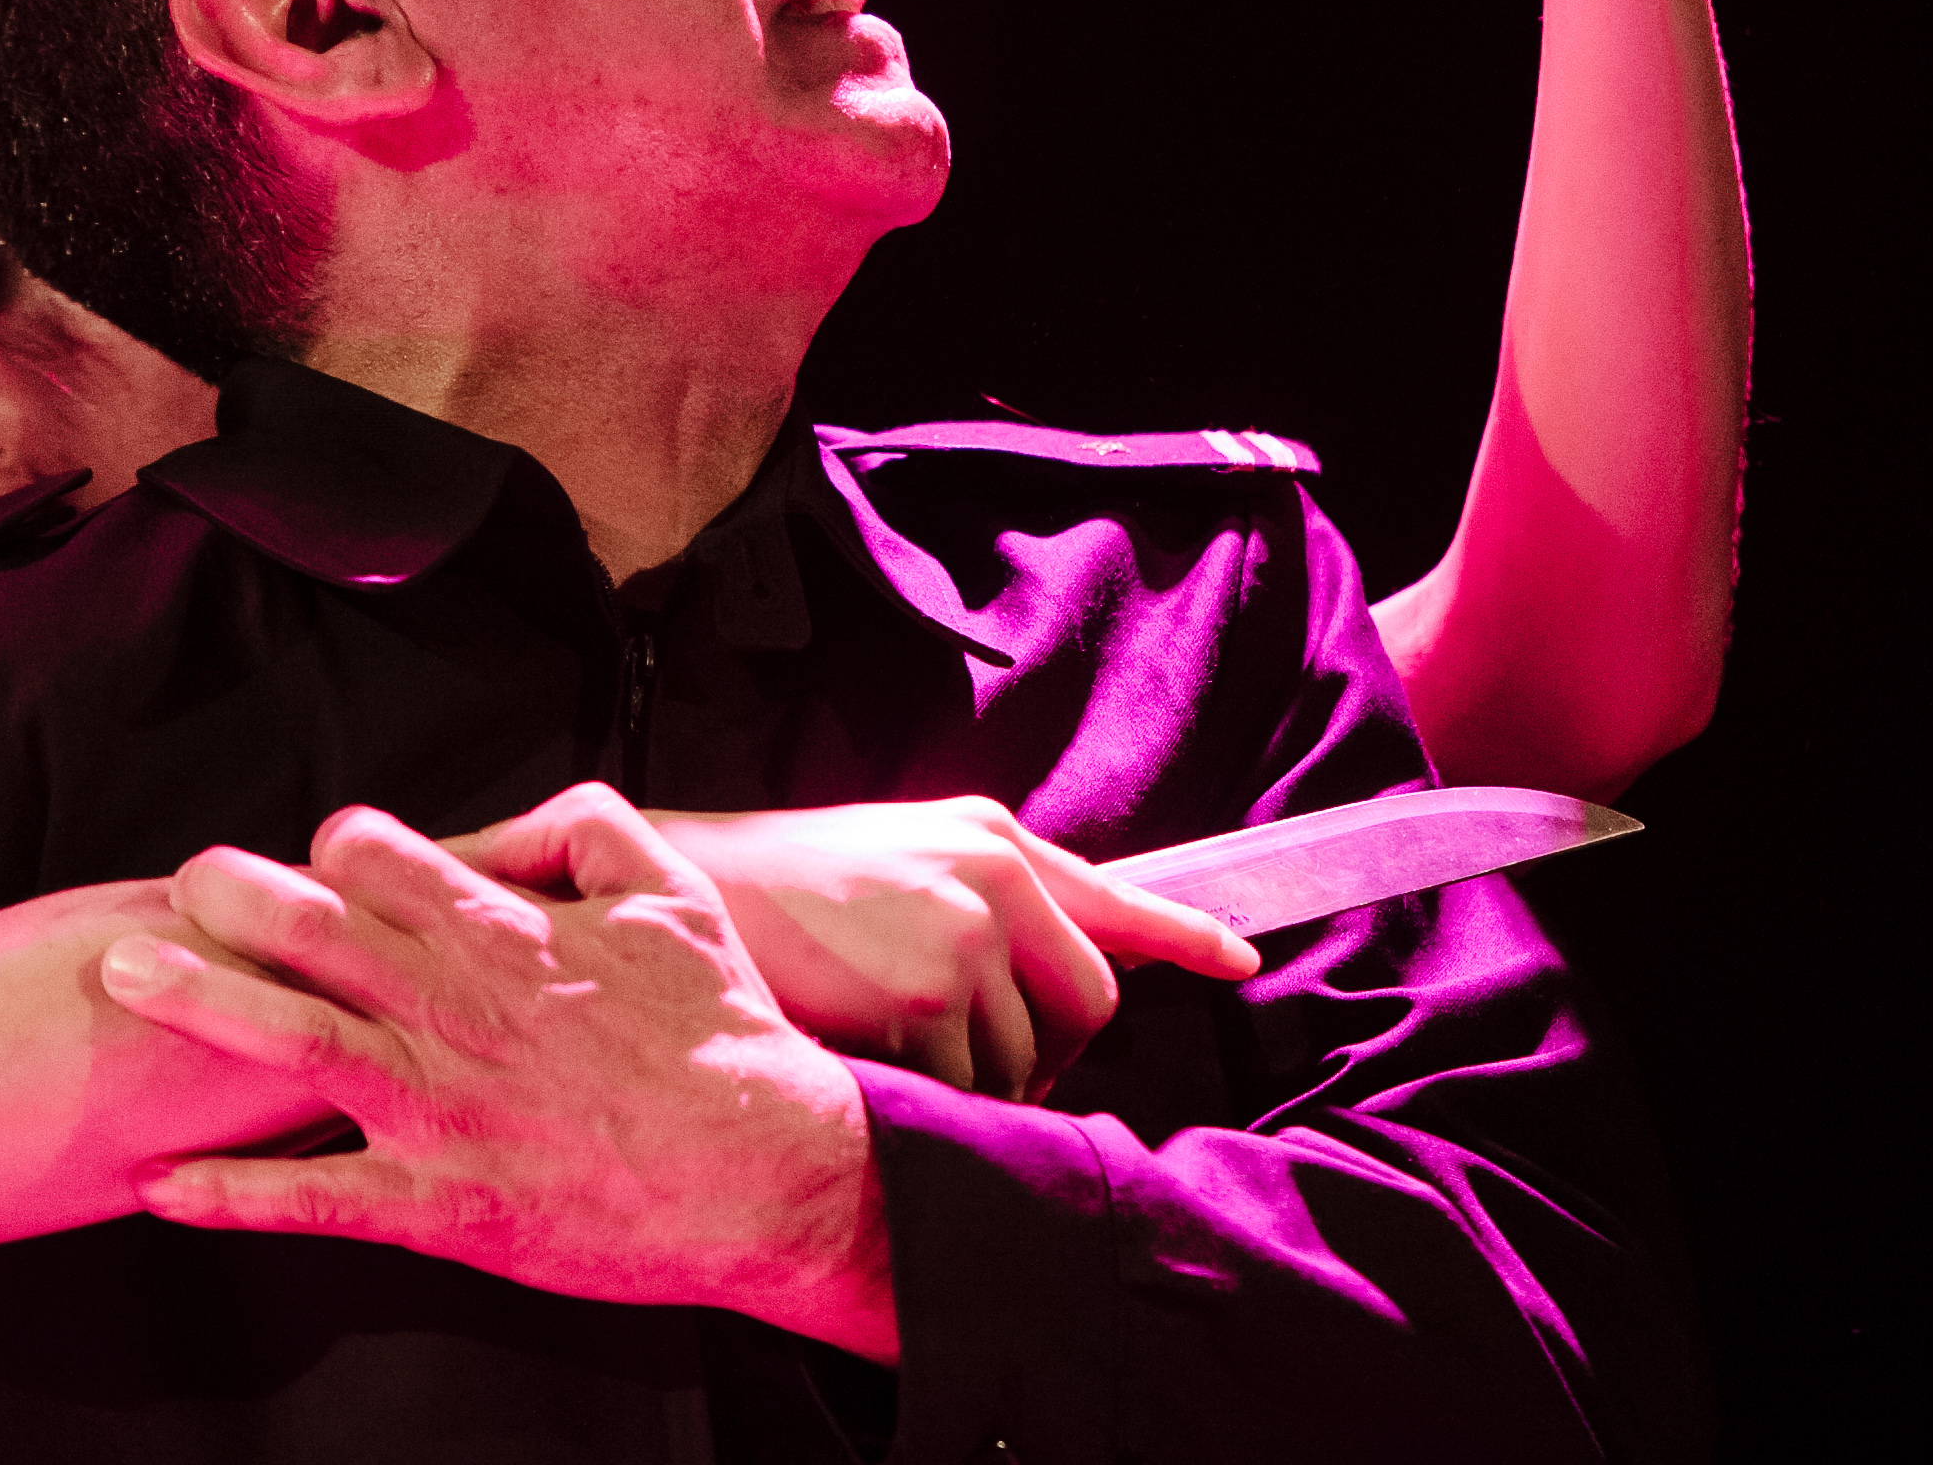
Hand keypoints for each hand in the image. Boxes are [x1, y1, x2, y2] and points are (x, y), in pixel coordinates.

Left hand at [100, 784, 897, 1360]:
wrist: (766, 1172)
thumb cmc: (721, 1032)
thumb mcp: (673, 892)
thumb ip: (586, 829)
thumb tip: (514, 816)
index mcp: (506, 930)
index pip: (380, 854)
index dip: (335, 843)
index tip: (315, 852)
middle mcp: (456, 1009)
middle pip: (313, 932)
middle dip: (229, 896)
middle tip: (175, 882)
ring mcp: (440, 1110)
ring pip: (292, 1045)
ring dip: (199, 1007)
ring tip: (124, 975)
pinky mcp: (442, 1205)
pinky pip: (314, 1199)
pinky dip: (231, 1195)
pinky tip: (160, 1186)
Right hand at [517, 798, 1256, 1102]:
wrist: (691, 887)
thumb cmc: (786, 884)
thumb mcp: (898, 853)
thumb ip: (984, 893)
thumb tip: (1050, 961)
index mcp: (990, 836)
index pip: (1114, 896)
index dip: (1186, 936)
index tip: (1241, 961)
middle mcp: (993, 875)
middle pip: (1091, 1004)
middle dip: (1045, 1044)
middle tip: (964, 1040)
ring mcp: (964, 934)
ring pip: (1029, 1061)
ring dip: (975, 1075)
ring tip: (887, 1025)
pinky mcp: (927, 998)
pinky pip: (971, 1092)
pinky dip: (928, 1095)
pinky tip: (868, 1049)